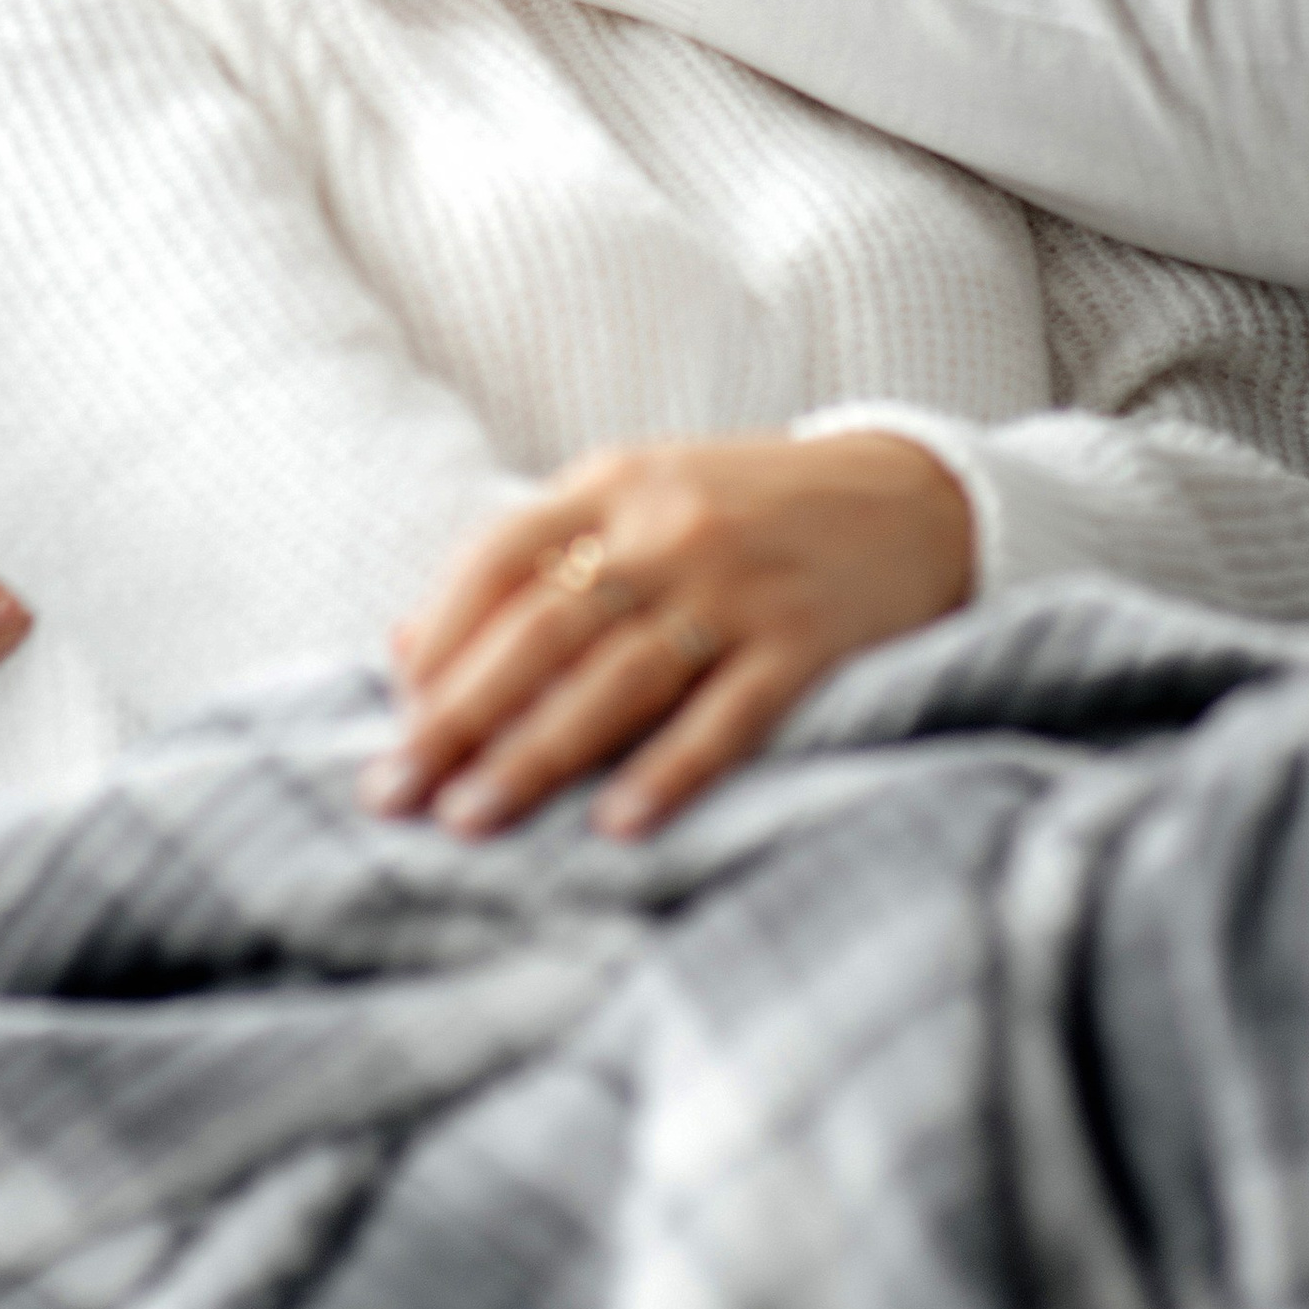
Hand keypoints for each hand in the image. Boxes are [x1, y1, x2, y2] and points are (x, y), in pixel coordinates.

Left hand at [366, 432, 976, 839]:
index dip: (439, 641)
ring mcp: (740, 584)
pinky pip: (728, 714)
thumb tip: (401, 650)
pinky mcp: (808, 641)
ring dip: (537, 755)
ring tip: (471, 820)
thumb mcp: (636, 504)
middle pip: (543, 628)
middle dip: (459, 716)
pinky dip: (670, 771)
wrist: (915, 495)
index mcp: (613, 484)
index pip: (498, 559)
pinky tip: (616, 824)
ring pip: (619, 678)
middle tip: (394, 795)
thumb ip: (531, 566)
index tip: (394, 719)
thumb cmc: (748, 513)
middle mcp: (668, 527)